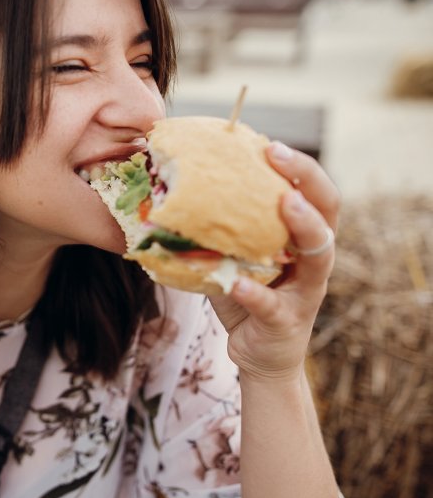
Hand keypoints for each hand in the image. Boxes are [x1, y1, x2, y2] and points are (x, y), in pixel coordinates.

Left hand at [209, 142, 338, 382]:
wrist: (258, 354)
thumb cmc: (246, 295)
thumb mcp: (232, 255)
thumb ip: (218, 227)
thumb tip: (169, 188)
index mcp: (302, 238)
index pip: (313, 192)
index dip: (299, 167)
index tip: (269, 144)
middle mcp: (314, 259)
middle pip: (327, 212)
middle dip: (307, 179)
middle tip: (278, 154)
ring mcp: (306, 291)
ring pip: (319, 255)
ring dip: (304, 226)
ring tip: (285, 204)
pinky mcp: (287, 321)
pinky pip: (272, 305)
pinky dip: (254, 293)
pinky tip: (234, 283)